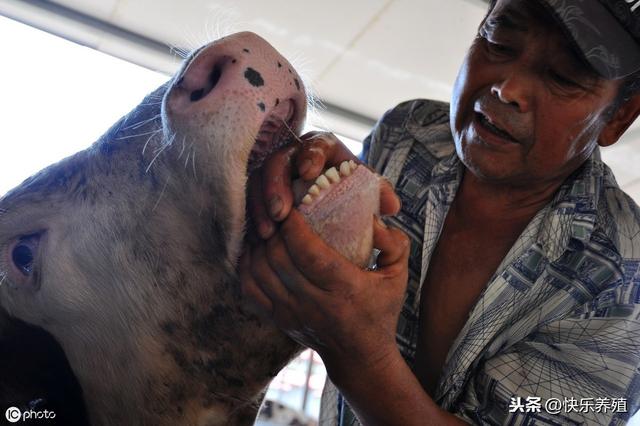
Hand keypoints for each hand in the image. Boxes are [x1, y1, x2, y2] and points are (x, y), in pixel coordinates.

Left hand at [239, 209, 409, 375]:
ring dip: (259, 244)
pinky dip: (247, 265)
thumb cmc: (379, 310)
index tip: (294, 205)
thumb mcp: (398, 276)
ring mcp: (291, 314)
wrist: (359, 357)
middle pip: (279, 258)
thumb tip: (373, 218)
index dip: (294, 226)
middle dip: (274, 229)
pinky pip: (249, 287)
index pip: (308, 253)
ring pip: (259, 271)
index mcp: (345, 289)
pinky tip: (256, 249)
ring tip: (267, 225)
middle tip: (278, 209)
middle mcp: (314, 304)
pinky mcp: (277, 319)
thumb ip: (394, 243)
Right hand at [247, 131, 400, 238]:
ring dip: (261, 206)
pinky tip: (259, 237)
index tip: (309, 173)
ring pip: (258, 181)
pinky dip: (253, 217)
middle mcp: (294, 155)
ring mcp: (273, 172)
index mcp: (323, 149)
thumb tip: (392, 207)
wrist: (332, 203)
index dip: (310, 155)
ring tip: (267, 233)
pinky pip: (249, 199)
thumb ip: (378, 193)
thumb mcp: (364, 189)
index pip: (314, 143)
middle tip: (282, 212)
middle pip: (278, 161)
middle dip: (276, 186)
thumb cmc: (348, 191)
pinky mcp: (260, 191)